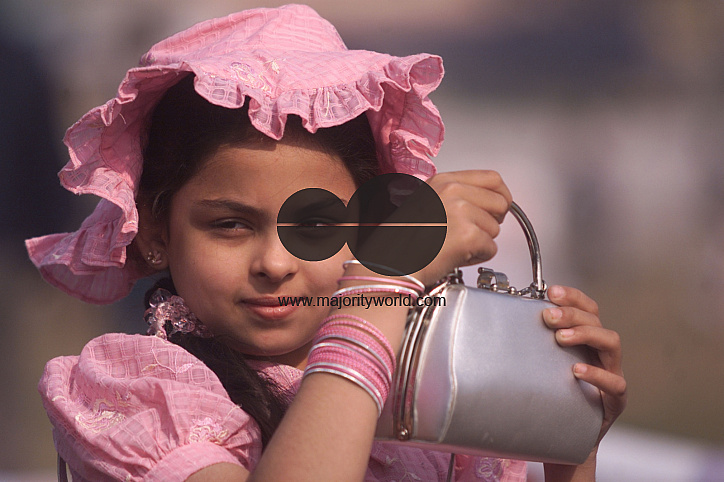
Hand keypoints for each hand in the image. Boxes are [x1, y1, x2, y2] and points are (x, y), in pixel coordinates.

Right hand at [413, 170, 512, 285]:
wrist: (390, 262)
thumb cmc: (402, 240)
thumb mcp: (427, 202)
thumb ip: (455, 197)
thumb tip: (486, 204)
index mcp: (444, 181)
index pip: (492, 179)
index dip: (501, 196)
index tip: (498, 208)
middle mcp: (454, 191)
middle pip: (501, 203)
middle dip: (492, 222)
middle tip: (473, 233)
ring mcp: (462, 212)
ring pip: (495, 230)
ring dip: (480, 243)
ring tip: (454, 246)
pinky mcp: (468, 236)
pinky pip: (490, 249)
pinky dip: (476, 258)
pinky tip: (455, 256)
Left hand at [541, 285, 626, 479]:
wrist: (568, 440)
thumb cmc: (556, 397)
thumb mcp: (543, 366)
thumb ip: (533, 346)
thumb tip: (499, 323)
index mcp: (588, 341)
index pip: (588, 309)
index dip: (572, 297)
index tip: (551, 291)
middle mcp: (603, 354)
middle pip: (597, 321)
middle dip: (572, 314)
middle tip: (548, 316)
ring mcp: (613, 374)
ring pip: (611, 343)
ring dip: (585, 334)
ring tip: (561, 337)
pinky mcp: (616, 400)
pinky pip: (615, 383)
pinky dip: (596, 375)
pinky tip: (576, 372)